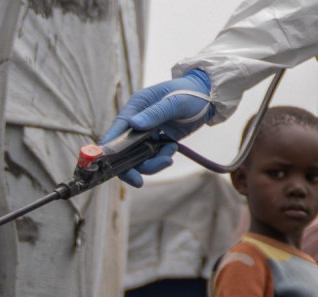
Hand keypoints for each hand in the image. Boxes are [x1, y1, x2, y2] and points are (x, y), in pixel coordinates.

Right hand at [102, 71, 213, 186]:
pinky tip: (173, 148)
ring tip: (170, 153)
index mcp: (135, 107)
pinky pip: (153, 156)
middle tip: (140, 182)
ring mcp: (148, 132)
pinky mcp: (158, 140)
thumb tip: (134, 124)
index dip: (110, 150)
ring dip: (153, 163)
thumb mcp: (173, 102)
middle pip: (125, 150)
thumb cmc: (189, 93)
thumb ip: (154, 114)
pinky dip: (162, 158)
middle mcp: (137, 121)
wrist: (208, 97)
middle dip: (132, 167)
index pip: (116, 131)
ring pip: (140, 157)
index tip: (110, 166)